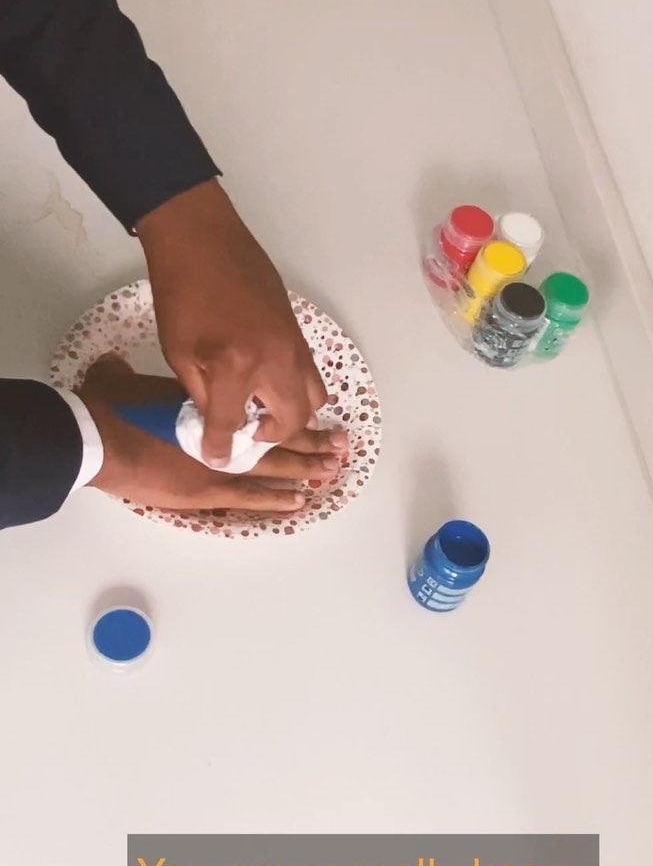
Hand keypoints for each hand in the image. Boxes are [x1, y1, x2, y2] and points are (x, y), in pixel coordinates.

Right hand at [78, 355, 347, 512]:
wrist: (99, 437)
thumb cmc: (109, 406)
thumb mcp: (119, 379)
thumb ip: (126, 373)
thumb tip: (115, 366)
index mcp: (209, 397)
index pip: (256, 404)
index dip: (285, 410)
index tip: (311, 412)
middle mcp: (222, 427)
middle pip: (275, 434)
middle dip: (310, 439)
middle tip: (340, 444)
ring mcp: (217, 461)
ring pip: (272, 466)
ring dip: (305, 468)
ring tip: (332, 469)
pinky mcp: (206, 490)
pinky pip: (250, 497)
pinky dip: (275, 498)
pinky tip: (300, 499)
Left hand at [136, 179, 326, 466]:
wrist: (202, 239)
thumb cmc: (181, 292)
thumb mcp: (178, 352)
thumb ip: (200, 394)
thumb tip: (215, 422)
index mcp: (234, 367)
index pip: (231, 426)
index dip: (220, 447)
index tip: (217, 457)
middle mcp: (273, 360)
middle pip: (289, 420)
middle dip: (269, 435)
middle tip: (246, 431)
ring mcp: (292, 345)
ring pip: (313, 398)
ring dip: (290, 413)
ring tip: (262, 409)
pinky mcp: (298, 331)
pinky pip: (310, 372)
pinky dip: (295, 388)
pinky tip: (268, 383)